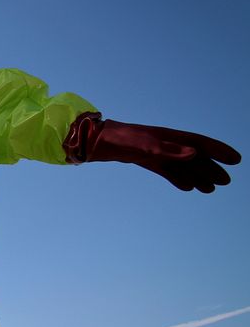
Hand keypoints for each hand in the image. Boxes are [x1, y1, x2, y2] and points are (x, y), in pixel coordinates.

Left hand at [64, 112, 240, 192]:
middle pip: (193, 156)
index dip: (217, 150)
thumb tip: (194, 154)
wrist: (91, 141)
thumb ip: (166, 149)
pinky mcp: (143, 159)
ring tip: (210, 189)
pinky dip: (178, 178)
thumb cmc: (115, 140)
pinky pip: (166, 169)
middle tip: (225, 182)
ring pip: (181, 165)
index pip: (199, 143)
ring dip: (197, 175)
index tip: (235, 160)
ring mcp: (153, 151)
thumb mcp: (140, 145)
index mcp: (166, 137)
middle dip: (211, 167)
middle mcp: (163, 143)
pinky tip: (187, 187)